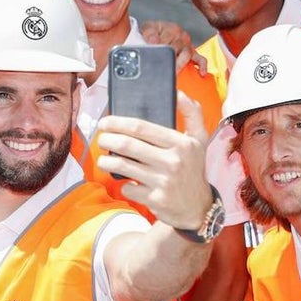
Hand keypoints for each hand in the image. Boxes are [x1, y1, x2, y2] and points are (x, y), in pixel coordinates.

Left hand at [94, 93, 209, 229]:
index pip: (141, 128)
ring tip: (104, 160)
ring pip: (123, 167)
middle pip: (127, 146)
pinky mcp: (155, 200)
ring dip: (107, 162)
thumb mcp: (200, 140)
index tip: (105, 122)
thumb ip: (192, 113)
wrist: (198, 208)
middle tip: (101, 139)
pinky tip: (125, 181)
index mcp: (182, 143)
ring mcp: (163, 182)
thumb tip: (178, 92)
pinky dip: (122, 184)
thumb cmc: (194, 169)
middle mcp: (173, 161)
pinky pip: (128, 188)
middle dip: (107, 140)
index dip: (118, 123)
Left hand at [139, 20, 207, 74]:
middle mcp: (182, 35)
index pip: (166, 42)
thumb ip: (149, 34)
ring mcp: (188, 44)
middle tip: (161, 67)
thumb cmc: (153, 32)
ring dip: (179, 64)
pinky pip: (200, 59)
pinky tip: (201, 73)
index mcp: (172, 28)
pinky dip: (202, 66)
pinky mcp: (193, 53)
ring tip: (173, 72)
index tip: (153, 57)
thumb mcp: (147, 29)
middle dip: (168, 59)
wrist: (156, 32)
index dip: (159, 51)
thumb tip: (154, 42)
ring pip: (186, 55)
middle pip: (176, 49)